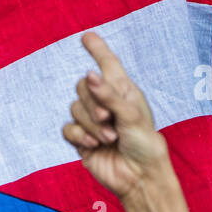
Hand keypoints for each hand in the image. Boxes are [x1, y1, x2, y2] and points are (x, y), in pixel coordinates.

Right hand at [61, 32, 170, 202]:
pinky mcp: (81, 140)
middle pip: (82, 87)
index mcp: (123, 91)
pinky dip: (79, 135)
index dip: (97, 49)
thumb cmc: (144, 143)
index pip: (107, 64)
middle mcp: (106, 103)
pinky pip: (68, 128)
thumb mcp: (132, 115)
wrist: (138, 176)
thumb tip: (89, 74)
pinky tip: (93, 144)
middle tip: (108, 119)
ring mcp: (92, 122)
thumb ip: (109, 94)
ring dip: (91, 124)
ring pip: (74, 109)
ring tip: (109, 138)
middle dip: (93, 103)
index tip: (86, 36)